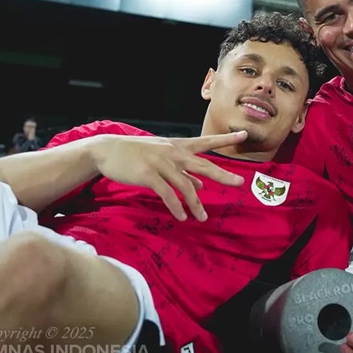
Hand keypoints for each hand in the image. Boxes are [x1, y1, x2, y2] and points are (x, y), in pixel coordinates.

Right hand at [91, 131, 247, 221]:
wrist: (108, 150)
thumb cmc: (137, 154)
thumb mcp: (162, 158)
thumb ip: (183, 171)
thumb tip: (200, 185)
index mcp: (178, 146)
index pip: (206, 141)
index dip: (226, 139)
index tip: (245, 134)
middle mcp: (174, 153)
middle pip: (204, 165)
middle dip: (223, 175)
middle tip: (240, 183)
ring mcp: (161, 163)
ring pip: (186, 186)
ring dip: (195, 204)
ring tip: (202, 218)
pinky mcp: (148, 175)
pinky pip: (167, 194)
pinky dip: (176, 207)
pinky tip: (181, 216)